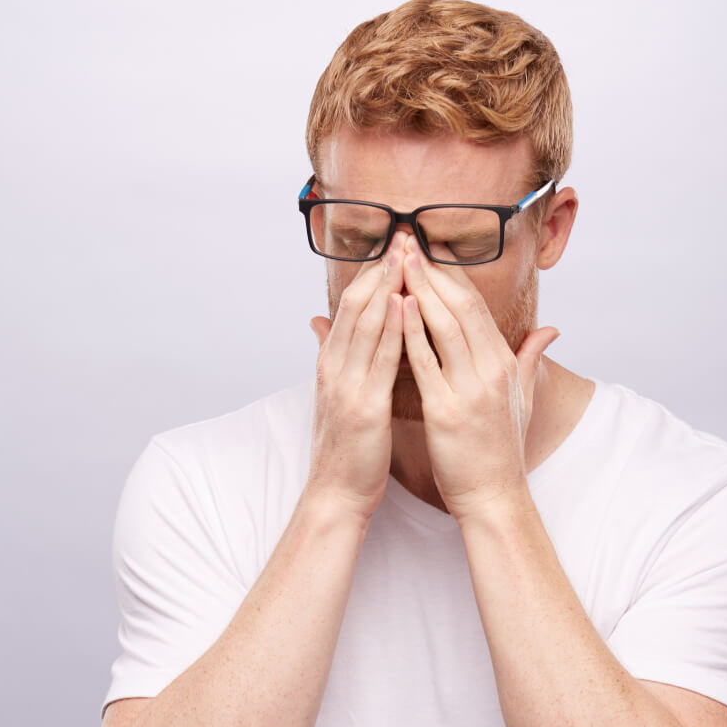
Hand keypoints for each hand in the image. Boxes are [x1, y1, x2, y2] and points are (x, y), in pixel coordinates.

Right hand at [306, 233, 406, 520]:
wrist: (336, 493)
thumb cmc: (347, 445)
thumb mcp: (334, 394)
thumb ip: (330, 354)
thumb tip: (319, 320)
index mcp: (333, 363)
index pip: (353, 306)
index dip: (373, 272)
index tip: (396, 245)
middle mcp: (335, 366)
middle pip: (357, 304)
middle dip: (382, 267)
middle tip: (404, 234)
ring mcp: (346, 385)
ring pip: (366, 323)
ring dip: (387, 284)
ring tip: (407, 253)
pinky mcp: (362, 407)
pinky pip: (380, 359)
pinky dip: (392, 327)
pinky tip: (406, 302)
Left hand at [401, 238, 558, 521]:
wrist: (495, 496)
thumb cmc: (503, 448)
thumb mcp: (524, 399)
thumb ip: (533, 359)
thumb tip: (550, 329)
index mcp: (506, 364)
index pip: (478, 306)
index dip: (455, 272)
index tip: (433, 246)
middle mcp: (492, 370)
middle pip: (462, 306)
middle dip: (435, 269)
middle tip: (410, 239)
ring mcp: (471, 390)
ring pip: (446, 325)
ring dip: (422, 288)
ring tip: (400, 259)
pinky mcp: (447, 412)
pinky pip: (427, 363)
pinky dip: (412, 332)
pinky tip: (398, 305)